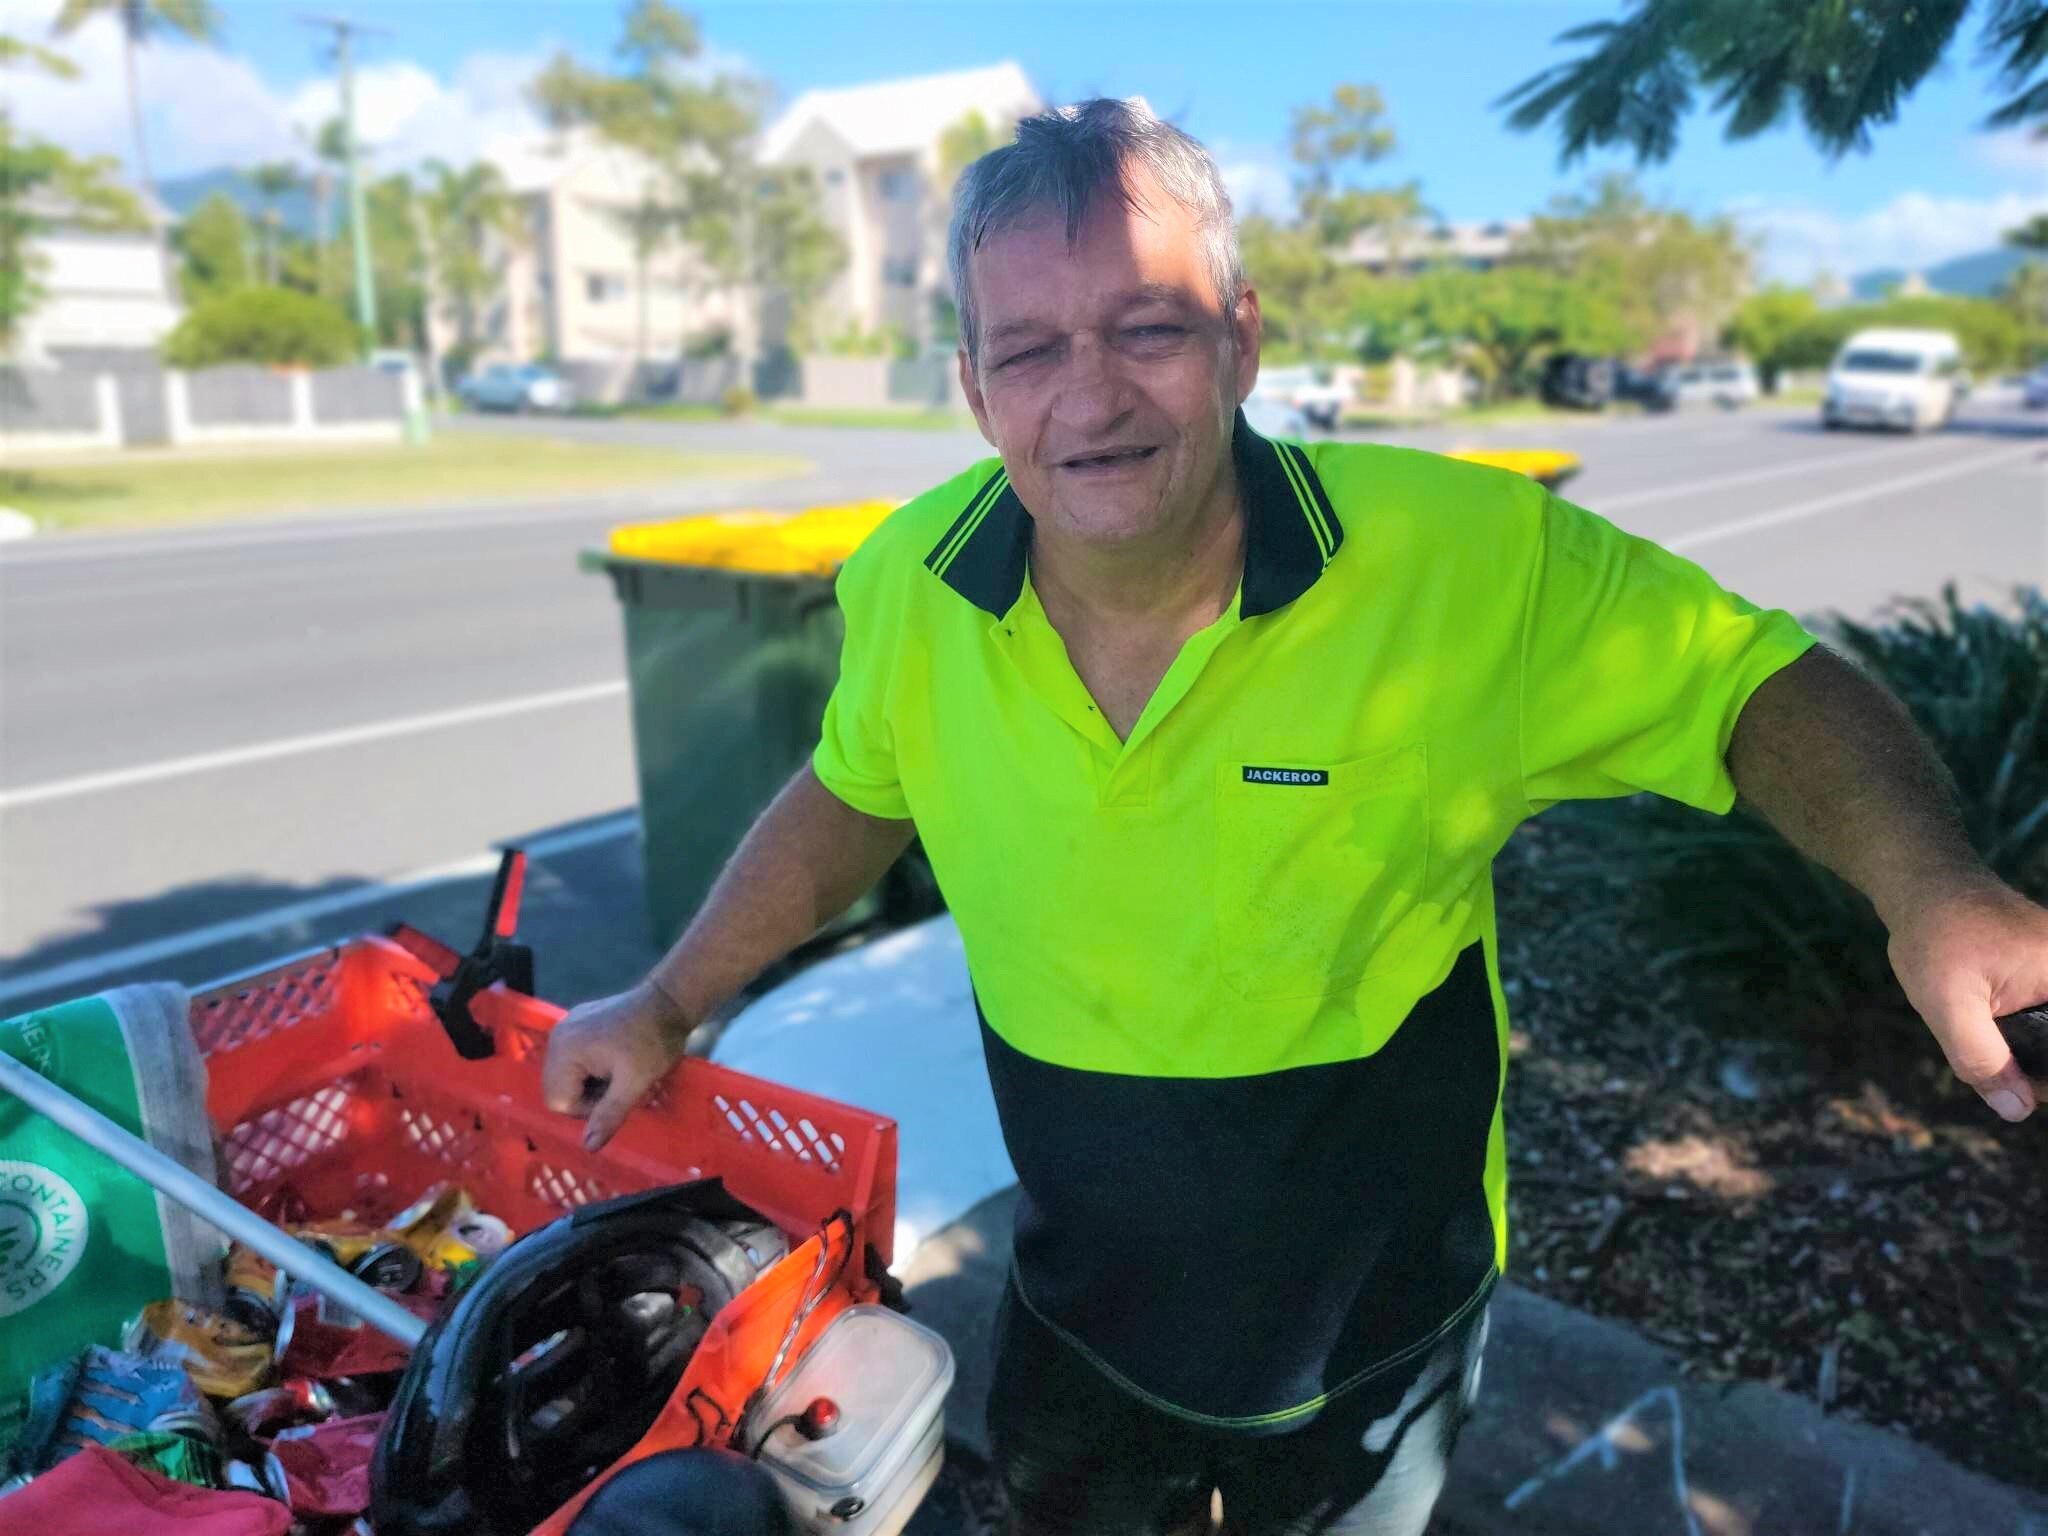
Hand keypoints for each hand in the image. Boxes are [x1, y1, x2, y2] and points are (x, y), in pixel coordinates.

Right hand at [541, 979, 693, 1149]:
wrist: (669, 1000)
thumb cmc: (654, 1042)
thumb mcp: (635, 1083)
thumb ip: (609, 1115)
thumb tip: (588, 1147)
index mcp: (564, 1050)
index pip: (558, 1101)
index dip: (588, 1108)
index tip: (617, 1094)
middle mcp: (557, 1037)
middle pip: (558, 1089)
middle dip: (587, 1096)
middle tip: (620, 1086)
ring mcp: (566, 1026)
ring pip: (567, 1076)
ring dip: (591, 1083)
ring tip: (620, 1072)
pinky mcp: (579, 1022)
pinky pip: (574, 1058)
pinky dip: (592, 1067)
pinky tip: (616, 1059)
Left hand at [1887, 878, 2047, 1122]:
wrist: (1925, 886)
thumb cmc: (1935, 936)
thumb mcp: (1948, 1004)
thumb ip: (1983, 1060)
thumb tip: (2019, 1111)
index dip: (2046, 1077)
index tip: (2026, 1085)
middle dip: (2039, 1068)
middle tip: (2000, 1064)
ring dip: (2032, 1054)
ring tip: (1989, 1031)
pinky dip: (2029, 1036)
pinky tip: (1995, 1024)